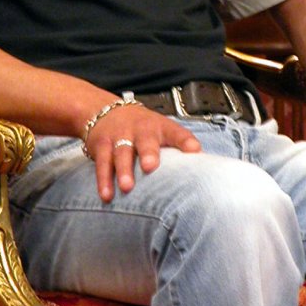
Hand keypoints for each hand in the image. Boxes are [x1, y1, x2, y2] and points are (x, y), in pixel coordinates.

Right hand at [84, 104, 201, 200]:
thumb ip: (179, 149)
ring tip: (127, 187)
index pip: (177, 133)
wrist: (103, 110)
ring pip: (122, 153)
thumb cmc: (142, 128)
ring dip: (123, 170)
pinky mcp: (102, 145)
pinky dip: (103, 180)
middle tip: (150, 166)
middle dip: (148, 153)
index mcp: (161, 128)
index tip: (194, 151)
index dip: (186, 141)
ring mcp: (120, 136)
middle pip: (146, 140)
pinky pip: (102, 163)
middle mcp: (141, 130)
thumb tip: (204, 175)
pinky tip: (106, 194)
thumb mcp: (162, 132)